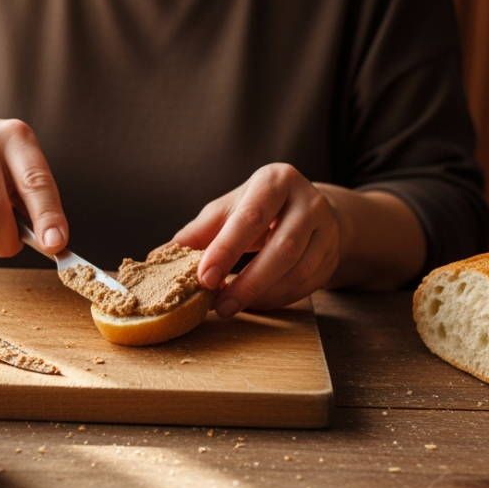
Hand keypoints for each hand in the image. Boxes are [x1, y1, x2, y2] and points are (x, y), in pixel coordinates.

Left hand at [172, 163, 341, 317]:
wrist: (309, 209)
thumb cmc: (259, 209)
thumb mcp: (228, 211)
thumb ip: (197, 233)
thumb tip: (156, 257)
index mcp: (275, 181)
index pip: (250, 217)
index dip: (226, 250)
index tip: (204, 278)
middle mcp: (307, 201)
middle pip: (282, 248)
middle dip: (248, 281)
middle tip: (219, 305)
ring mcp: (326, 228)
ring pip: (298, 270)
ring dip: (262, 294)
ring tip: (232, 306)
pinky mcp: (332, 254)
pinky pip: (306, 284)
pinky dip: (277, 299)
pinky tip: (255, 304)